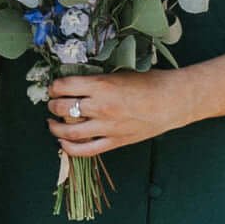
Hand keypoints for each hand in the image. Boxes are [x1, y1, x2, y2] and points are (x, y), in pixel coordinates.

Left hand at [47, 71, 187, 158]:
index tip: (54, 87)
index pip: (64, 86)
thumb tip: (75, 83)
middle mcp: (101, 107)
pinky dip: (70, 147)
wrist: (173, 101)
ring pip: (69, 131)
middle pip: (63, 108)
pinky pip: (86, 150)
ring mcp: (107, 127)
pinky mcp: (115, 142)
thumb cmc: (149, 83)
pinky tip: (63, 141)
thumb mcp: (119, 73)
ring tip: (52, 122)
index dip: (54, 86)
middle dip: (52, 104)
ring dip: (55, 126)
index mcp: (101, 86)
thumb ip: (97, 80)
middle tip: (52, 102)